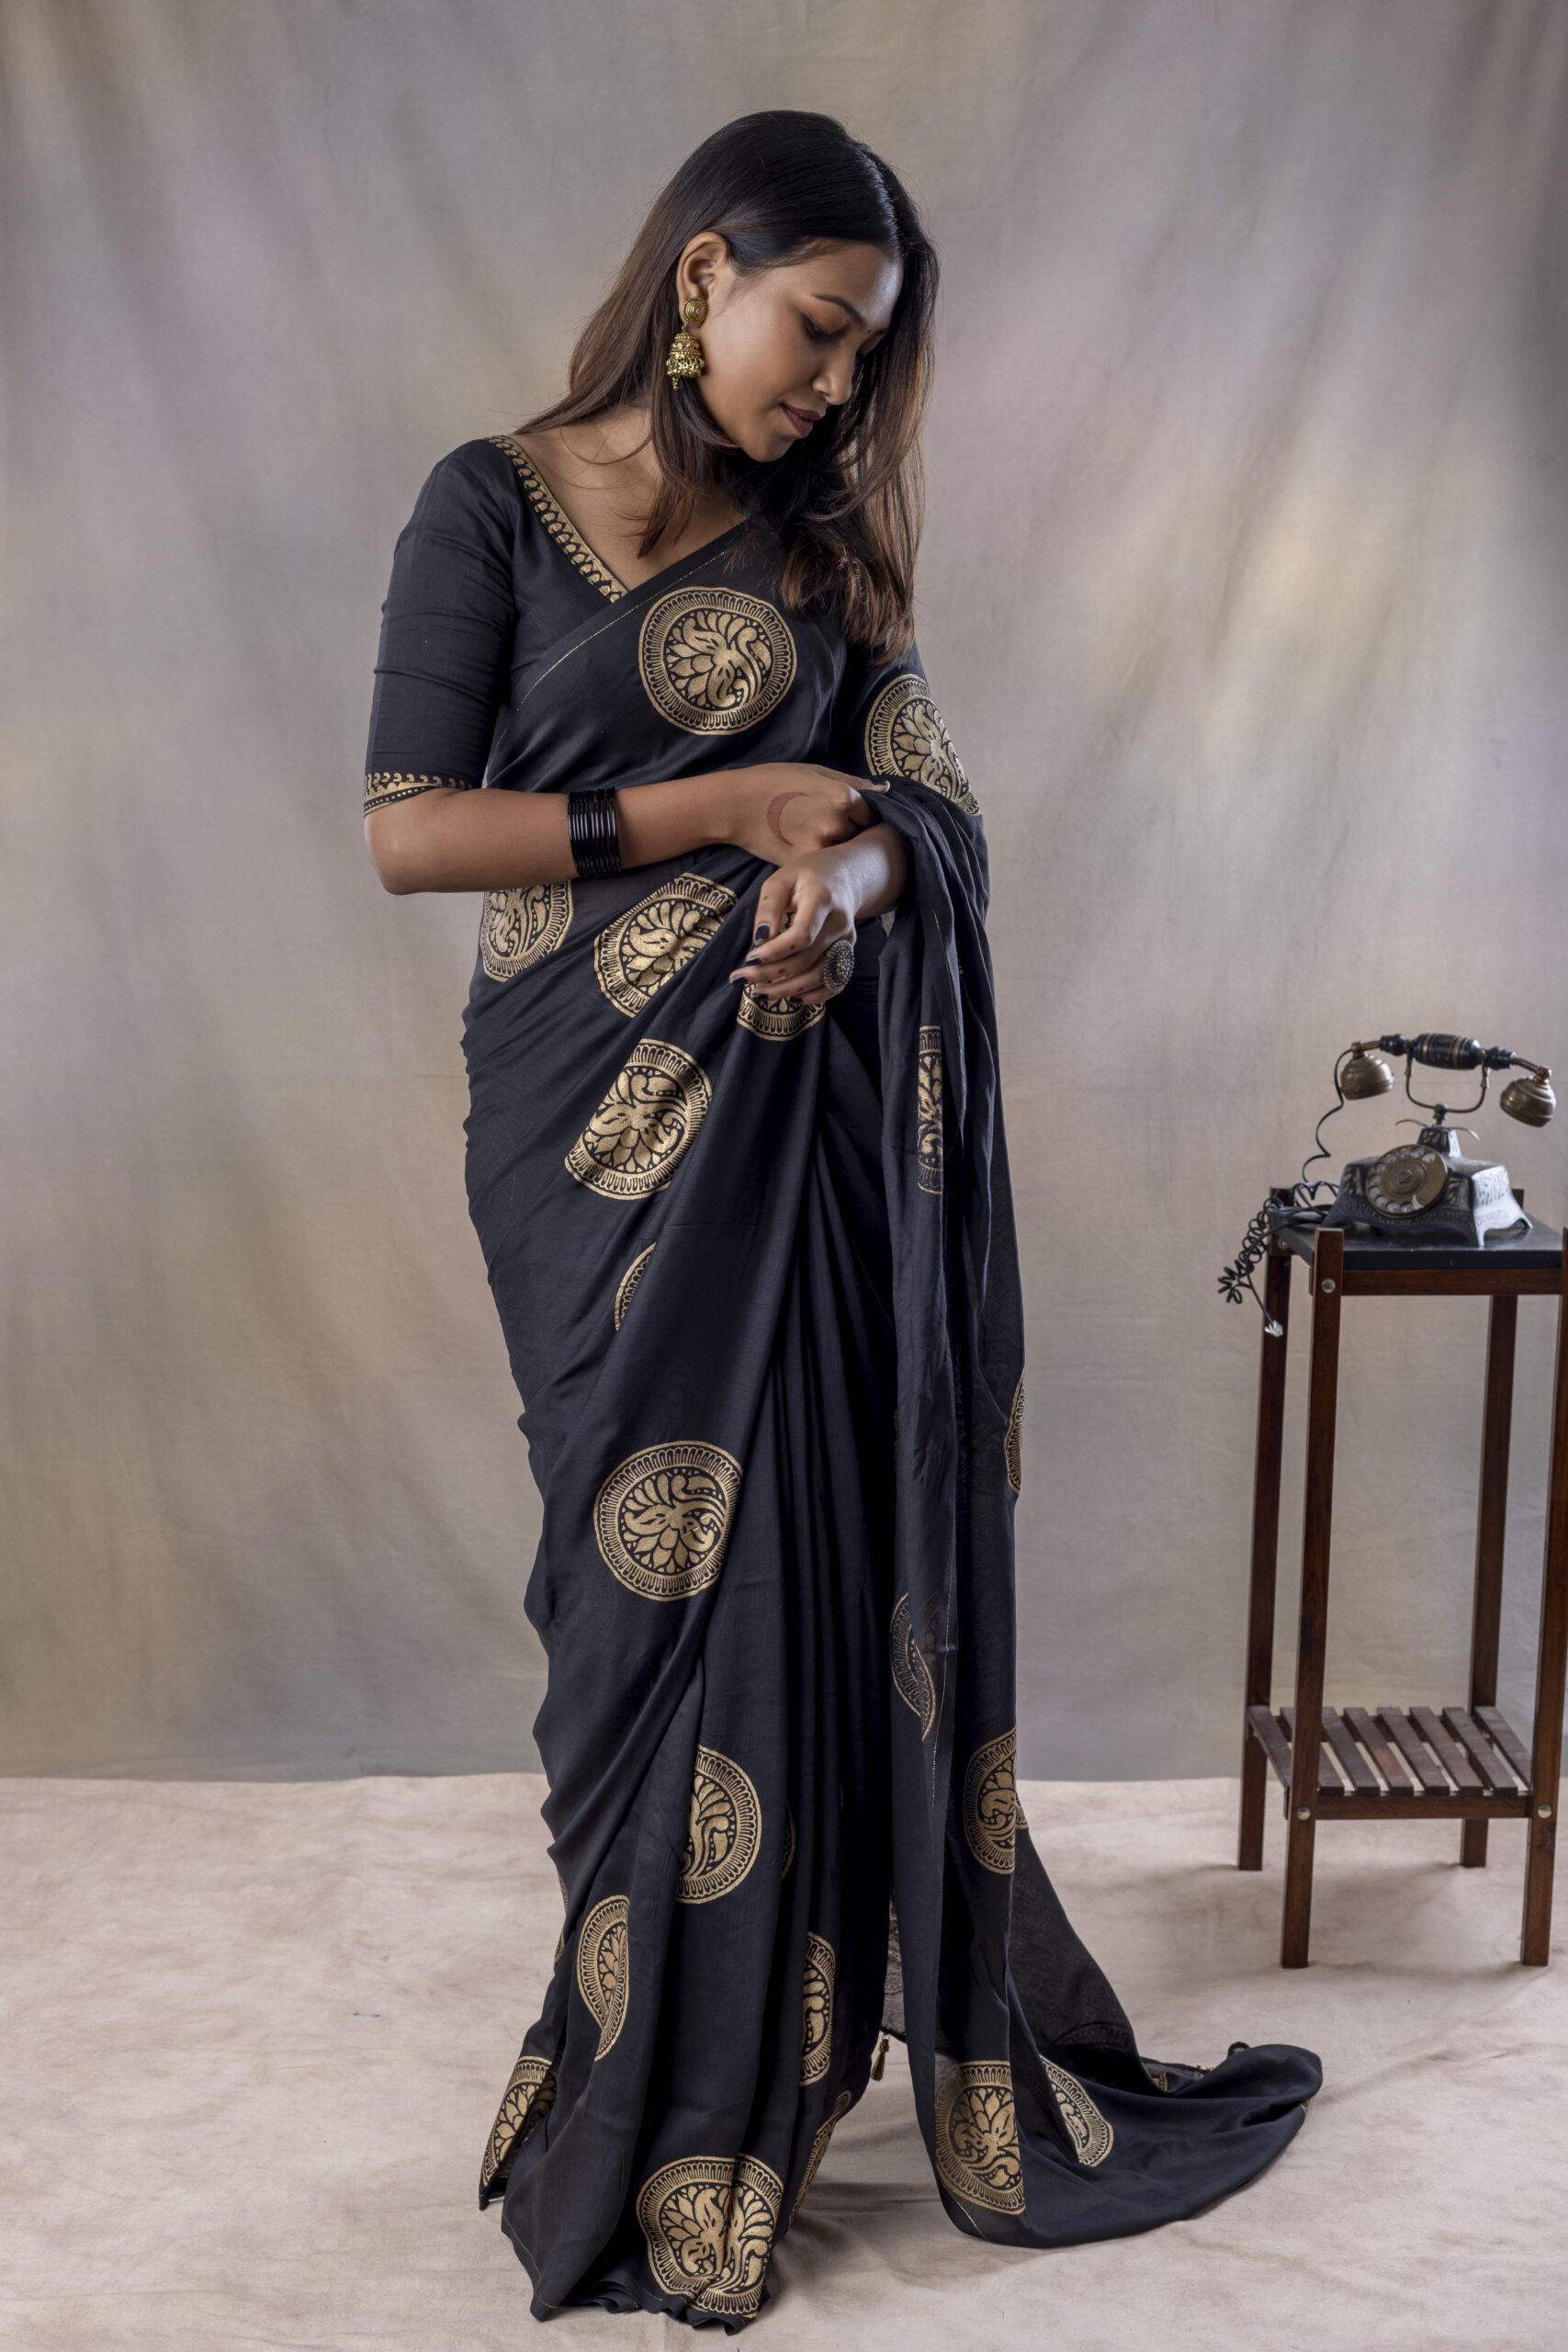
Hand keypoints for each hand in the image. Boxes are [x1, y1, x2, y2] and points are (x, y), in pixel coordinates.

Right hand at [718, 764, 888, 862]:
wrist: (735, 805)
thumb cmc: (774, 781)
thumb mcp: (816, 771)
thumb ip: (854, 783)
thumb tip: (886, 789)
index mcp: (843, 797)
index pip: (872, 813)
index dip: (863, 814)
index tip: (851, 815)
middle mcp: (837, 824)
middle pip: (861, 835)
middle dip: (851, 832)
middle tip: (828, 825)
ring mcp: (820, 848)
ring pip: (843, 853)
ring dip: (837, 848)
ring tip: (815, 836)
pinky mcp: (804, 865)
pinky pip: (824, 866)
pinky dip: (821, 861)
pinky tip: (805, 848)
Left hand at [727, 845, 860, 1008]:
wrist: (842, 878)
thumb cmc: (804, 877)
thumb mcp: (780, 880)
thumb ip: (768, 907)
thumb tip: (760, 940)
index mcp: (822, 899)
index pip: (802, 935)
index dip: (775, 952)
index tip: (750, 957)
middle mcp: (839, 923)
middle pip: (806, 959)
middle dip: (771, 974)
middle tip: (742, 979)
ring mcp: (846, 940)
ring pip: (819, 976)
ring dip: (787, 990)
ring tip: (759, 994)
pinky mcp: (847, 953)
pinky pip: (835, 983)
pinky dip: (815, 996)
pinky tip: (791, 999)